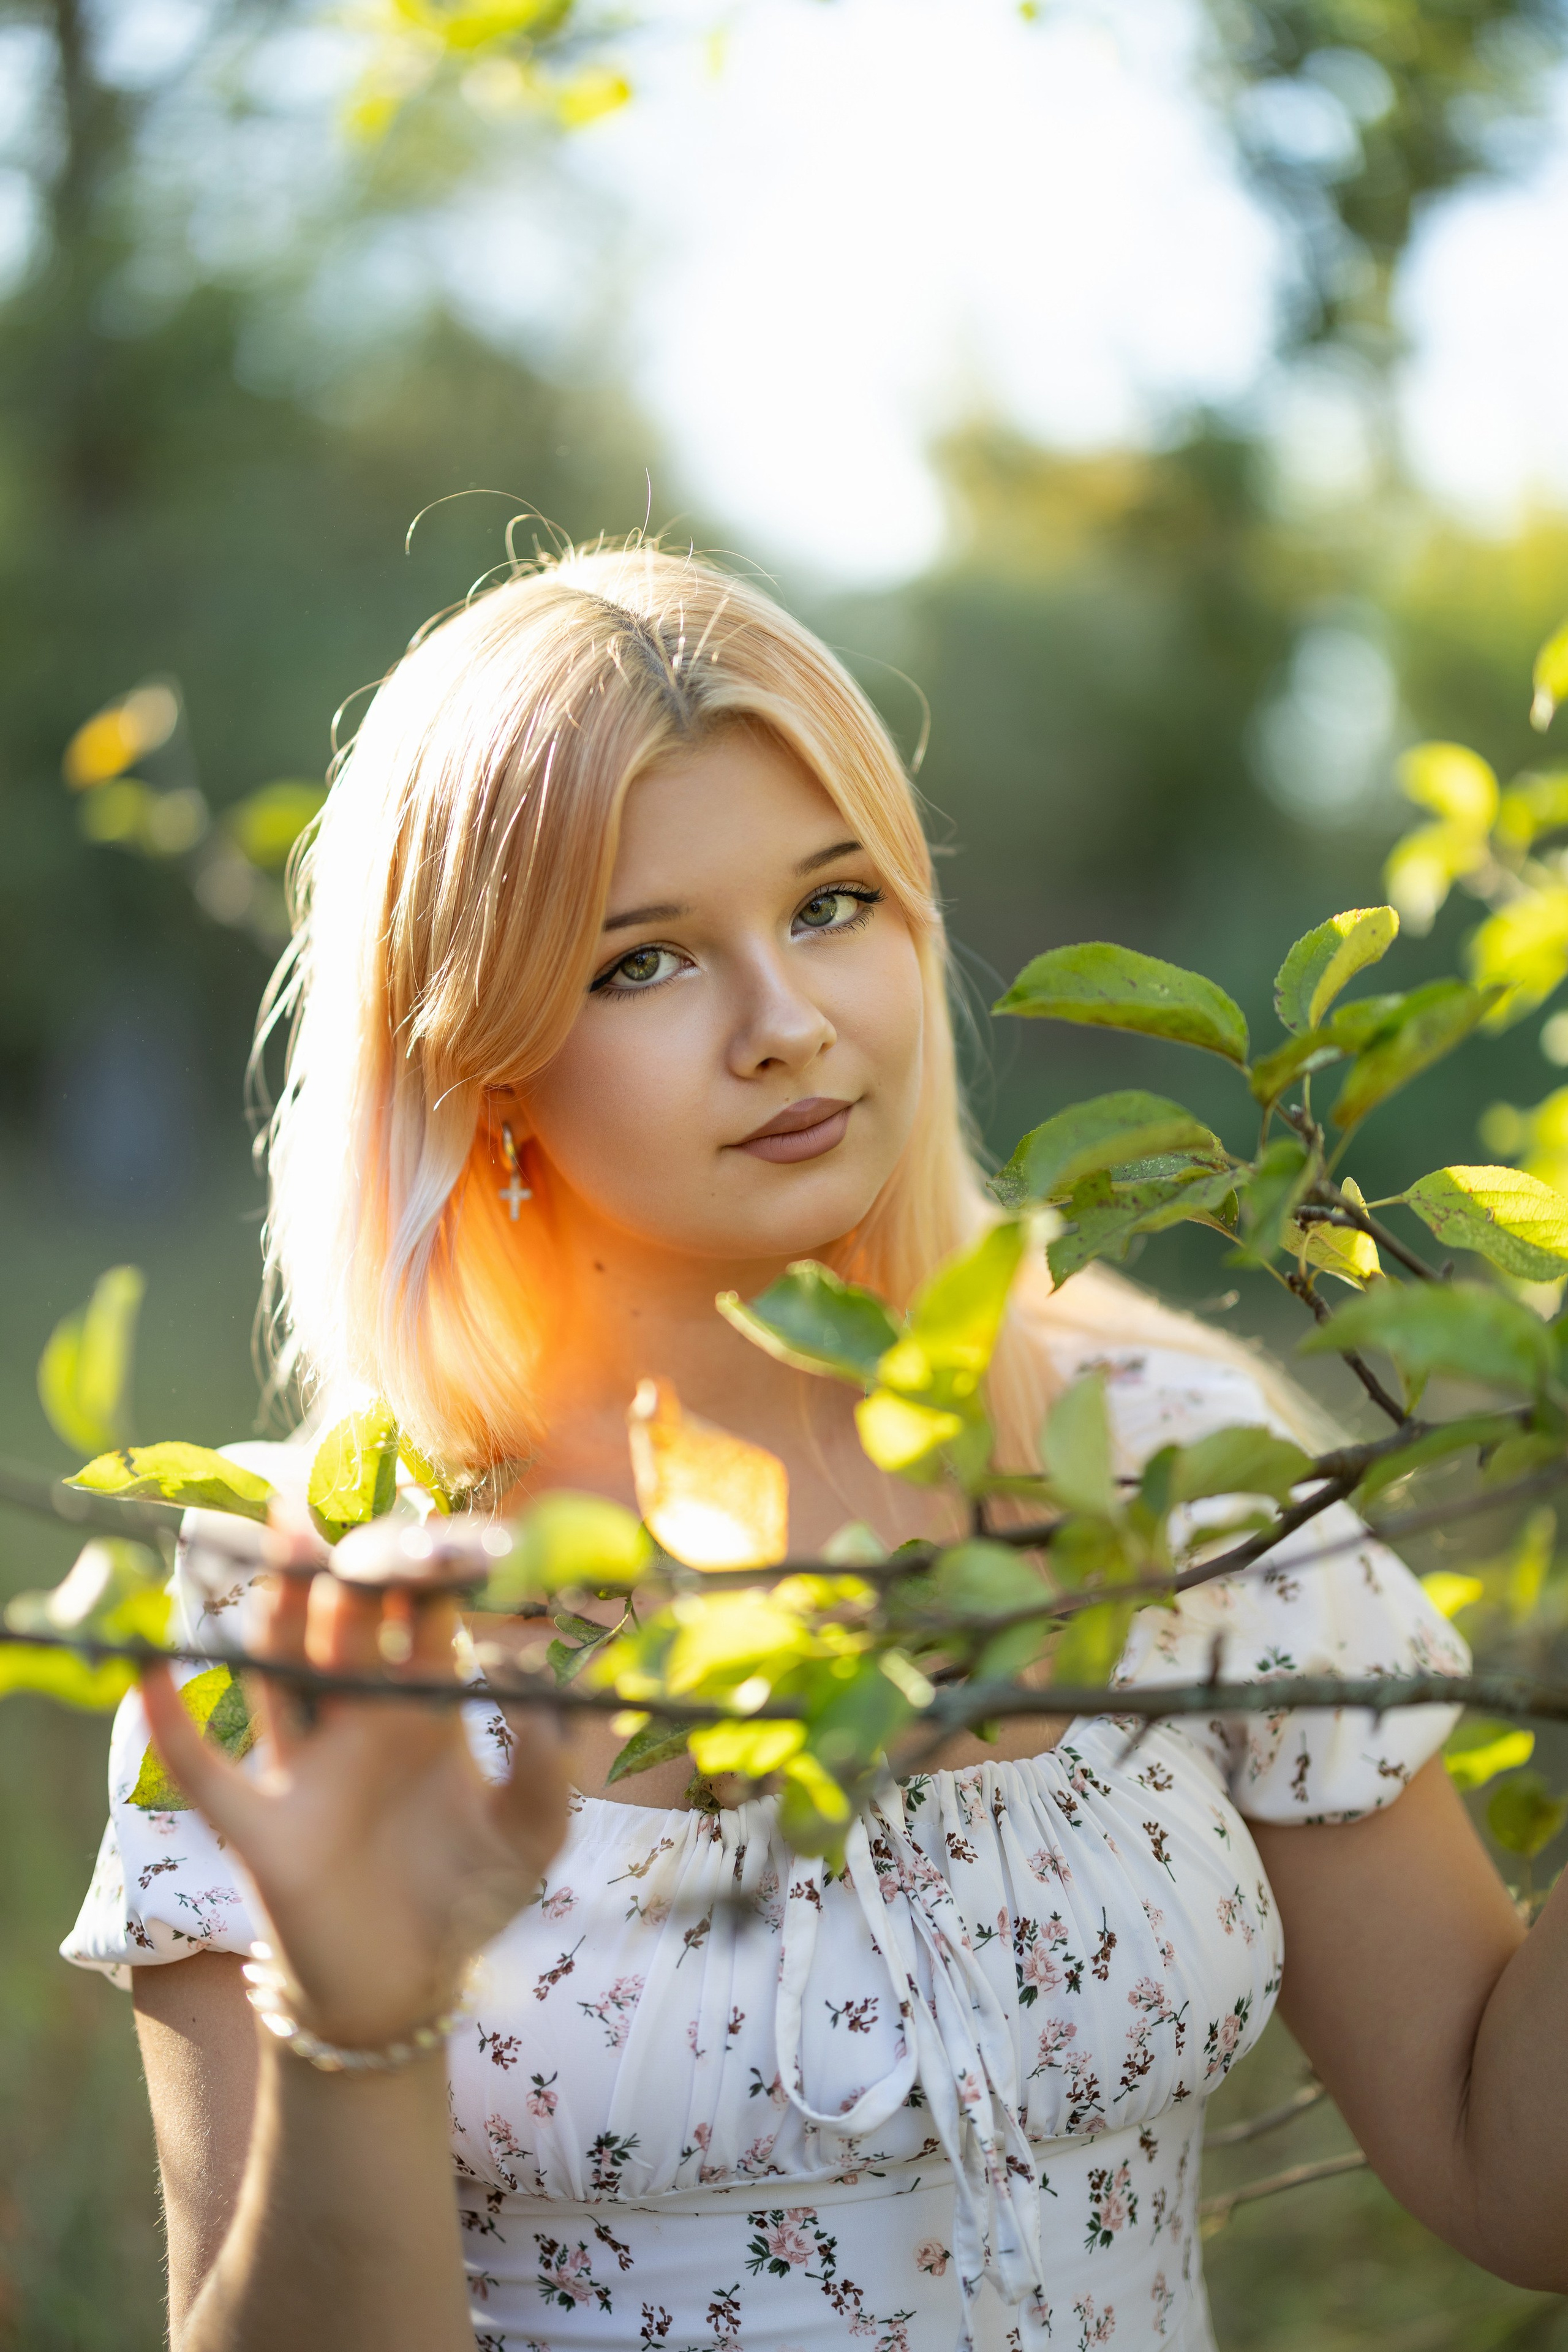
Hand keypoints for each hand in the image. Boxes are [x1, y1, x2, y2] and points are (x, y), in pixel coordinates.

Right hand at [139, 1541, 572, 2052]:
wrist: (407, 1990)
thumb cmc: (471, 1895)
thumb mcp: (534, 1830)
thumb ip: (551, 1760)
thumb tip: (531, 1680)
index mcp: (424, 1708)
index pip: (420, 1620)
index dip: (429, 1575)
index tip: (441, 1523)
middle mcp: (359, 1721)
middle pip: (347, 1624)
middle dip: (352, 1566)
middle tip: (362, 1508)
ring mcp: (304, 1768)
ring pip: (280, 1669)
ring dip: (278, 1604)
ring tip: (282, 1534)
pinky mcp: (259, 1826)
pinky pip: (201, 1769)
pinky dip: (171, 1721)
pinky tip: (153, 1666)